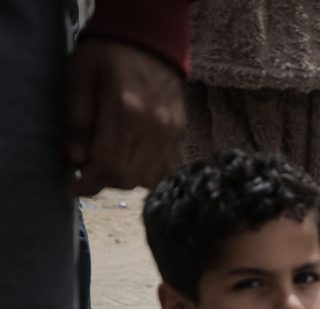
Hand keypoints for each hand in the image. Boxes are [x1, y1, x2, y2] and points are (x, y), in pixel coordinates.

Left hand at [63, 39, 185, 197]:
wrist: (149, 40)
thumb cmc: (107, 56)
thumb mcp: (79, 79)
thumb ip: (78, 121)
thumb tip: (78, 160)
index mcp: (126, 111)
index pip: (109, 165)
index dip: (88, 185)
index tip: (72, 191)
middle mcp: (154, 126)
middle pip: (128, 177)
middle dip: (103, 180)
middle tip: (88, 167)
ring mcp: (171, 131)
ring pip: (148, 178)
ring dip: (125, 178)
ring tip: (110, 161)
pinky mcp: (180, 133)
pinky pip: (166, 169)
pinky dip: (146, 173)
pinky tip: (132, 160)